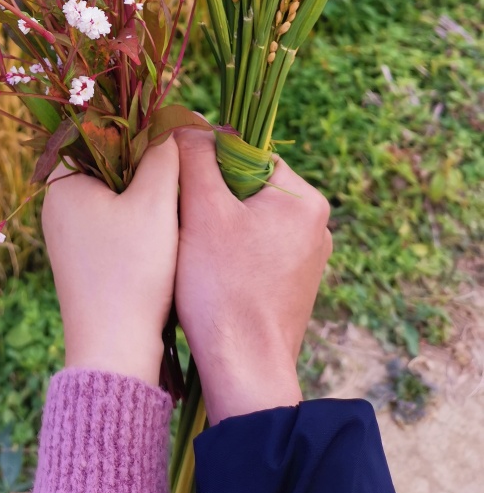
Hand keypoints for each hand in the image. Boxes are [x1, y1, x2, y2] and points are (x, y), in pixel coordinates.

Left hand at [41, 139, 179, 385]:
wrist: (115, 349)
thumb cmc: (132, 271)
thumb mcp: (155, 203)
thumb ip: (162, 154)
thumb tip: (167, 126)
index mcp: (62, 183)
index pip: (92, 131)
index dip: (130, 127)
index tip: (163, 136)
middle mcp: (56, 206)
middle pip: (104, 161)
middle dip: (141, 162)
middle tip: (175, 171)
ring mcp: (67, 234)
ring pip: (111, 192)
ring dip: (142, 193)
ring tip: (173, 203)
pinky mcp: (81, 259)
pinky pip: (110, 221)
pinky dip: (135, 220)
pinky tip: (162, 234)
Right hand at [174, 127, 332, 424]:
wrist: (244, 371)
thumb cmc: (223, 288)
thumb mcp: (202, 209)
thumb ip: (194, 156)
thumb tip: (186, 121)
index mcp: (305, 199)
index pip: (247, 152)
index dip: (206, 160)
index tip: (178, 181)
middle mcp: (315, 226)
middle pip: (246, 185)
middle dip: (209, 194)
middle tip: (179, 215)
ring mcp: (306, 259)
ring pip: (247, 218)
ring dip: (214, 224)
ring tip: (190, 246)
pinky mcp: (292, 286)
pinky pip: (254, 249)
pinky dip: (227, 251)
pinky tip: (205, 271)